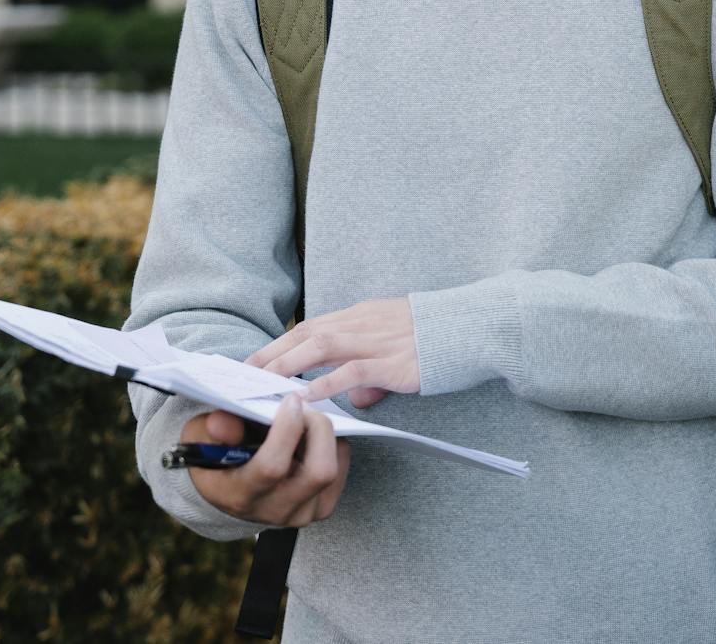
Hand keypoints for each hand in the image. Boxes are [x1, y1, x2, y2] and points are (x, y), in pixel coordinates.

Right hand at [183, 403, 349, 527]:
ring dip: (326, 435)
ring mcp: (301, 513)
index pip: (273, 467)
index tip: (290, 400)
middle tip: (307, 405)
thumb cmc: (214, 456)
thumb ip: (211, 430)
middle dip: (319, 429)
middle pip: (319, 472)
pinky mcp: (320, 508)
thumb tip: (223, 422)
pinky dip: (334, 445)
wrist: (226, 491)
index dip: (287, 429)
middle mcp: (274, 510)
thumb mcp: (199, 439)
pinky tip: (313, 434)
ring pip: (333, 471)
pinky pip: (341, 470)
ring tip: (307, 417)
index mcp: (241, 495)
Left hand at [249, 297, 420, 406]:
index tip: (256, 359)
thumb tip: (359, 399)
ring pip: (320, 346)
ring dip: (288, 365)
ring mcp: (376, 340)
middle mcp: (363, 323)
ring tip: (262, 384)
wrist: (471, 327)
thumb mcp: (397, 347)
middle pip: (306, 333)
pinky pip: (350, 371)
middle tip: (243, 373)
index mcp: (362, 315)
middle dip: (273, 353)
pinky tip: (305, 398)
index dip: (281, 342)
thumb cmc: (437, 339)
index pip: (311, 326)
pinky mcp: (391, 361)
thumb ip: (373, 373)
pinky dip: (324, 384)